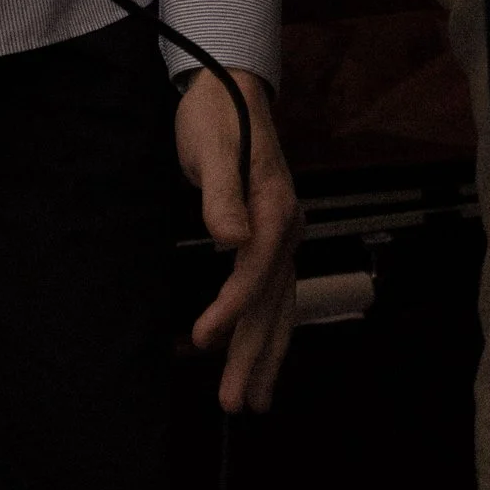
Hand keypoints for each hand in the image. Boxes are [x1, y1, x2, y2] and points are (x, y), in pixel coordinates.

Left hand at [175, 63, 300, 414]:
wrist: (230, 85)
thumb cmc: (217, 115)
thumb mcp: (214, 148)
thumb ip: (221, 195)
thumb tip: (227, 237)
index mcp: (274, 210)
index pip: (253, 273)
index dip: (230, 310)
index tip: (202, 340)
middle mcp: (286, 227)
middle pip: (272, 303)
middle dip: (254, 356)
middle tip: (234, 404)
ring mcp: (283, 234)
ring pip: (279, 306)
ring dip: (266, 354)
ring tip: (251, 400)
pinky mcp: (271, 236)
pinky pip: (273, 294)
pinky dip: (267, 329)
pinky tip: (255, 354)